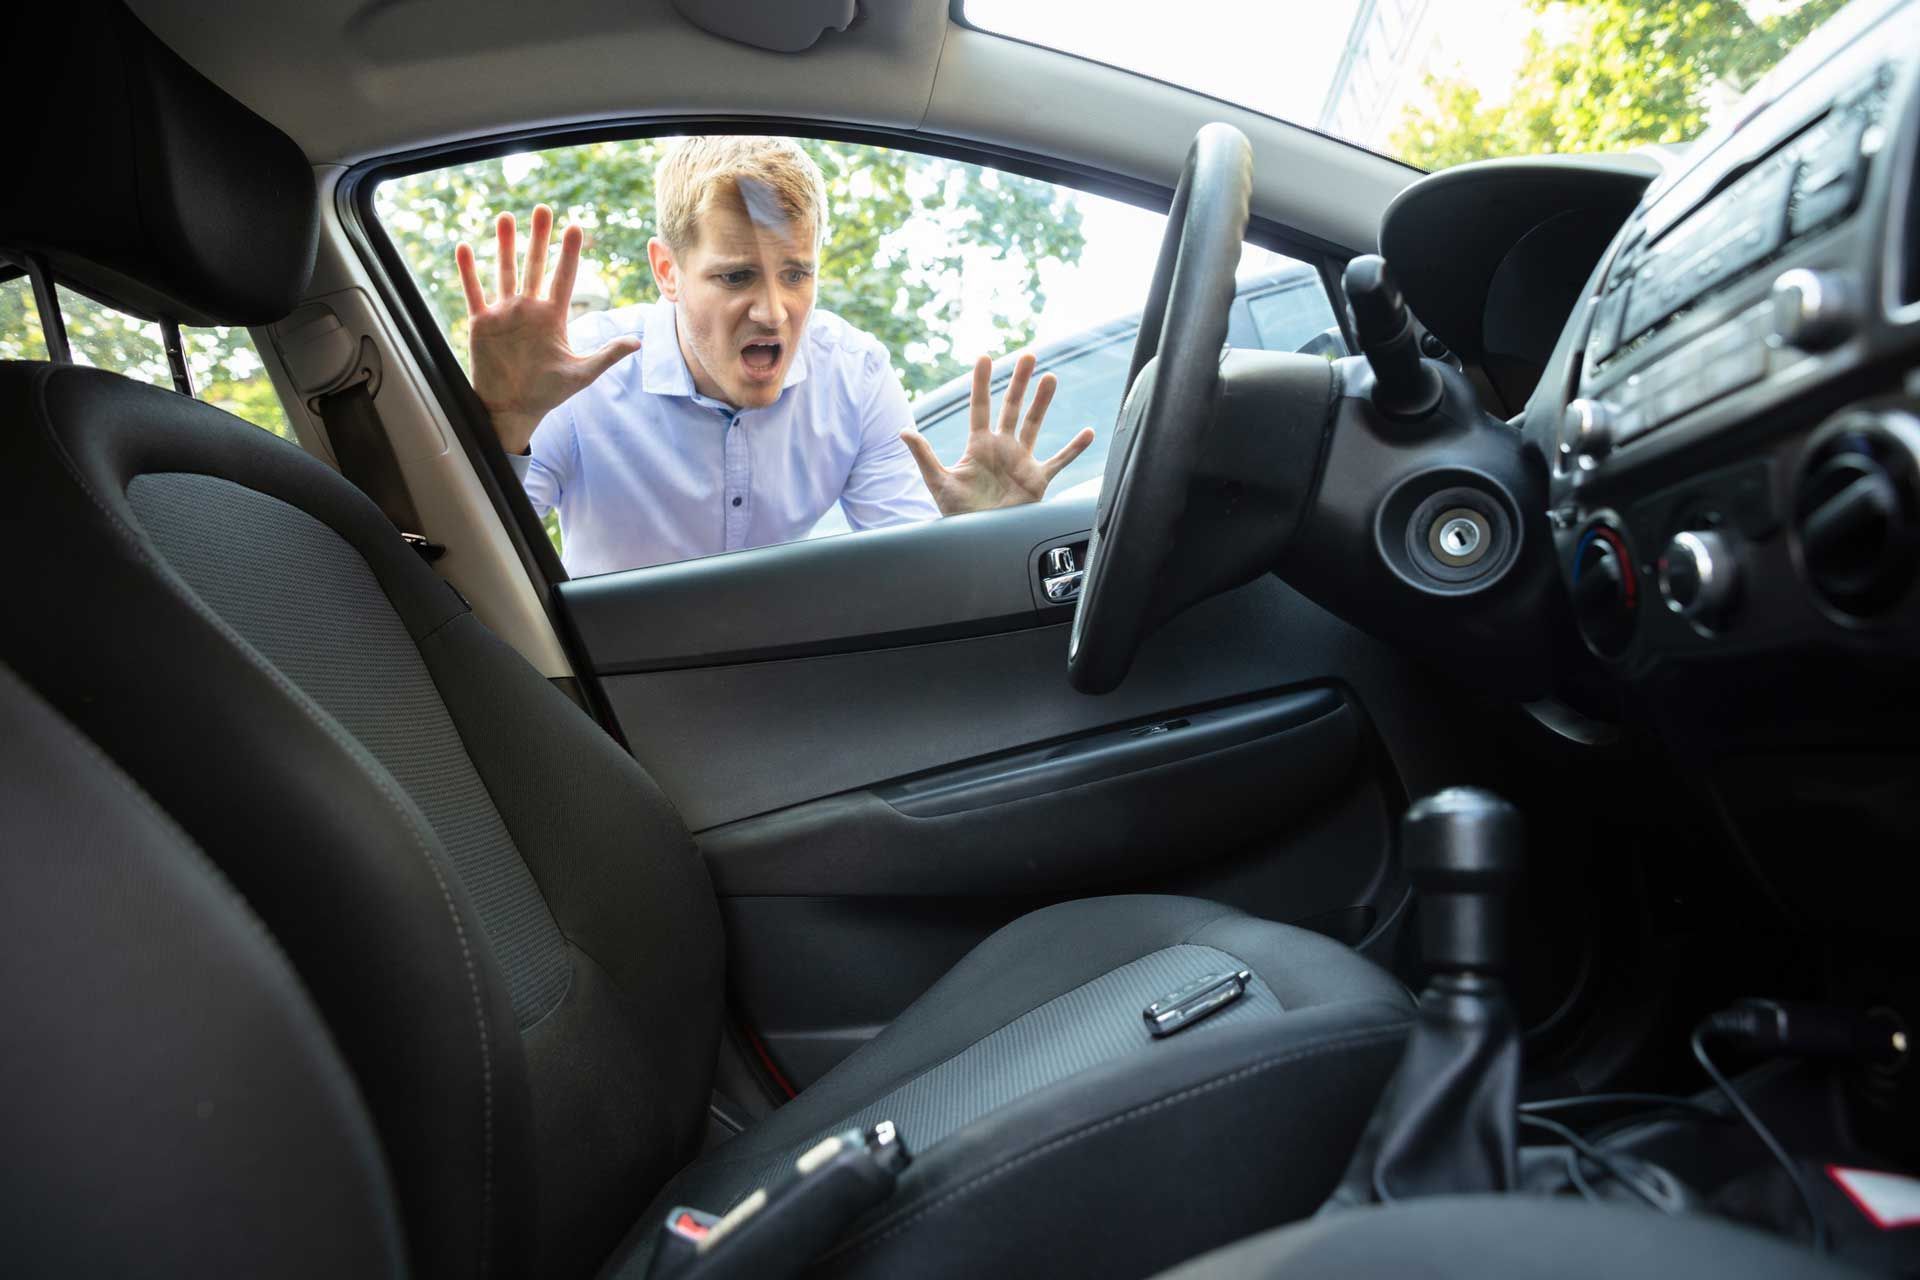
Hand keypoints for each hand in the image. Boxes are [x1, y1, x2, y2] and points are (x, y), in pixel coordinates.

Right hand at [454, 205, 638, 454]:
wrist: (514, 409)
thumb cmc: (548, 393)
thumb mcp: (581, 374)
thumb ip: (607, 355)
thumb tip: (637, 342)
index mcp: (554, 317)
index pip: (564, 278)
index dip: (569, 253)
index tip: (575, 226)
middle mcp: (529, 309)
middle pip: (535, 266)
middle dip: (538, 238)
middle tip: (542, 208)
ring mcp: (505, 313)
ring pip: (505, 271)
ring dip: (504, 245)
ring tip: (506, 217)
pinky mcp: (482, 323)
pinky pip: (474, 292)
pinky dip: (468, 271)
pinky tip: (465, 247)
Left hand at [900, 353, 1094, 515]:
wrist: (979, 541)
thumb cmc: (957, 515)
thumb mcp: (938, 483)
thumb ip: (924, 456)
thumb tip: (903, 431)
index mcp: (978, 446)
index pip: (980, 407)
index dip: (981, 382)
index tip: (984, 357)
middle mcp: (1001, 448)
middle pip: (1011, 407)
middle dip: (1019, 381)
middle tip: (1028, 355)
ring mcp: (1021, 462)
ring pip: (1034, 425)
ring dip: (1043, 402)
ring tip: (1051, 378)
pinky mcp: (1037, 480)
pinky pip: (1059, 461)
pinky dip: (1074, 449)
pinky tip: (1088, 433)